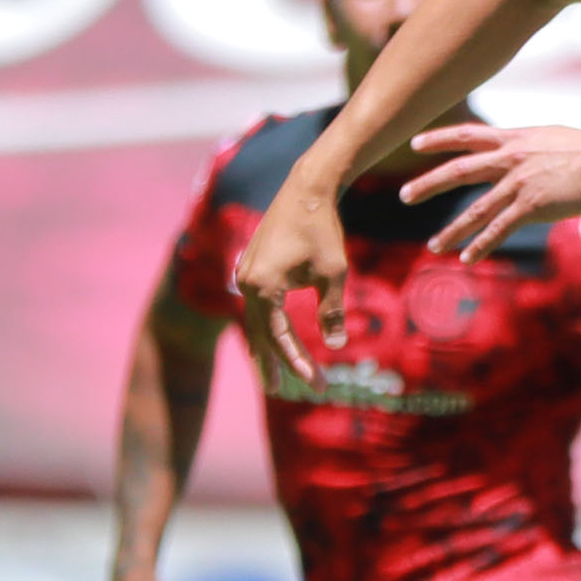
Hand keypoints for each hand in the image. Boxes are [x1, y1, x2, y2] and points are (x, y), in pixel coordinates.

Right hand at [236, 183, 351, 380]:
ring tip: (272, 374)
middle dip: (274, 363)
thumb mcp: (334, 274)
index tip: (317, 384)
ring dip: (266, 347)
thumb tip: (335, 346)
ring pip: (255, 320)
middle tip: (281, 391)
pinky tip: (270, 337)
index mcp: (262, 288)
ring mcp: (245, 273)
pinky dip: (264, 325)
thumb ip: (332, 312)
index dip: (298, 363)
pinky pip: (255, 305)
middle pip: (260, 334)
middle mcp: (246, 282)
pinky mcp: (251, 266)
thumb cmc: (321, 230)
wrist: (306, 188)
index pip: (279, 337)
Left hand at [400, 122, 580, 262]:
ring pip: (475, 210)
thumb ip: (532, 146)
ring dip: (452, 230)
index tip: (416, 144)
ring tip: (434, 246)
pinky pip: (499, 230)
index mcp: (515, 138)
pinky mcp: (531, 205)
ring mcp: (518, 182)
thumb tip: (526, 153)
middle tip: (404, 196)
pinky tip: (468, 259)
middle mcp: (510, 158)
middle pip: (458, 171)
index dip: (439, 139)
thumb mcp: (553, 138)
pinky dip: (481, 246)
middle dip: (428, 185)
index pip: (468, 135)